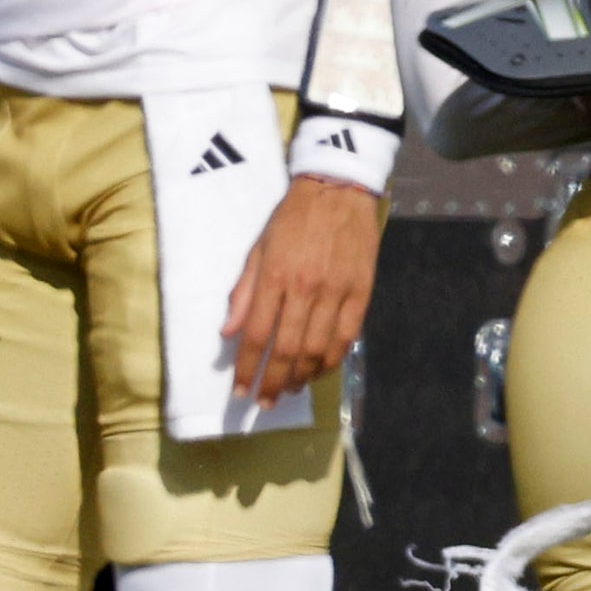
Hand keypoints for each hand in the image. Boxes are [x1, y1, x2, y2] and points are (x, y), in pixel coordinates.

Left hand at [222, 176, 382, 407]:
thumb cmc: (292, 218)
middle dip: (274, 381)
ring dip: (303, 375)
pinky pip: (347, 335)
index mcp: (275, 277)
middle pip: (288, 349)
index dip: (247, 368)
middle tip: (265, 401)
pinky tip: (320, 369)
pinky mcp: (361, 290)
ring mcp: (337, 290)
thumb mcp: (258, 249)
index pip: (258, 335)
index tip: (241, 389)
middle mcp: (306, 288)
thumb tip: (228, 333)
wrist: (339, 189)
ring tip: (291, 389)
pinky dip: (333, 358)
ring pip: (318, 347)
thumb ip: (243, 292)